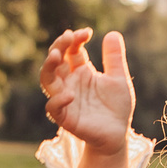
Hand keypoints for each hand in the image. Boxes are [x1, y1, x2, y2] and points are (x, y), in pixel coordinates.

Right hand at [41, 28, 135, 161]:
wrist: (118, 134)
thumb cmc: (116, 107)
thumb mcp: (119, 79)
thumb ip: (114, 58)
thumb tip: (113, 33)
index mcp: (80, 72)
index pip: (70, 50)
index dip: (75, 40)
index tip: (86, 33)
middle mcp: (69, 83)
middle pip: (55, 62)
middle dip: (58, 47)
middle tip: (67, 37)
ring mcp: (65, 99)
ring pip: (47, 81)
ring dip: (48, 67)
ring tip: (57, 56)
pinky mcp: (66, 118)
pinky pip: (54, 108)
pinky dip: (58, 100)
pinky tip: (70, 94)